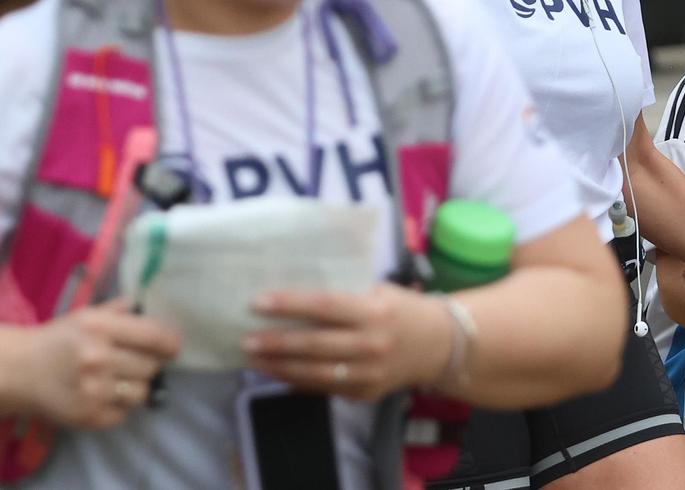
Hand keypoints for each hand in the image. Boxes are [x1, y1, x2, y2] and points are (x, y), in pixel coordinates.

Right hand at [16, 300, 180, 428]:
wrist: (18, 371)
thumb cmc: (58, 340)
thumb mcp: (88, 315)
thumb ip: (123, 310)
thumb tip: (155, 306)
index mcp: (99, 327)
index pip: (154, 336)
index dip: (170, 343)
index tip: (172, 348)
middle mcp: (97, 358)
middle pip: (150, 367)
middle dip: (147, 364)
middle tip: (134, 363)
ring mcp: (92, 390)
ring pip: (141, 393)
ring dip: (135, 387)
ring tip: (118, 381)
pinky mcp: (87, 416)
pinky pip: (123, 414)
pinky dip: (118, 407)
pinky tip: (103, 396)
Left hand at [244, 285, 448, 401]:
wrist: (439, 345)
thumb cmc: (402, 309)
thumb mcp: (378, 292)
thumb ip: (344, 295)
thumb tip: (294, 296)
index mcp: (374, 312)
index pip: (325, 306)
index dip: (290, 304)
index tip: (259, 302)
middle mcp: (371, 344)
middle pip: (315, 344)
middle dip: (277, 343)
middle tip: (246, 340)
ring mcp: (369, 373)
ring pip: (315, 373)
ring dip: (280, 367)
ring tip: (253, 361)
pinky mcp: (365, 394)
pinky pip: (325, 389)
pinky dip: (298, 383)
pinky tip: (277, 375)